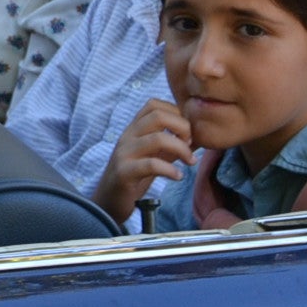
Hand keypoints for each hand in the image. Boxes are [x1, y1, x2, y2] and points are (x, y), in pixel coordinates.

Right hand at [92, 99, 195, 226]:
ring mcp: (125, 153)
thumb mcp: (154, 155)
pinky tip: (178, 176)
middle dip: (182, 127)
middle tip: (190, 144)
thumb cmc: (134, 176)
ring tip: (189, 161)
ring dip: (181, 149)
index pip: (154, 105)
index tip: (186, 132)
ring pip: (157, 138)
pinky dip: (170, 170)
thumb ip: (171, 144)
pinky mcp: (124, 172)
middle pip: (157, 115)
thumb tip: (198, 136)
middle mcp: (128, 136)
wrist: (108, 201)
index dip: (176, 113)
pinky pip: (151, 165)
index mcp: (134, 129)